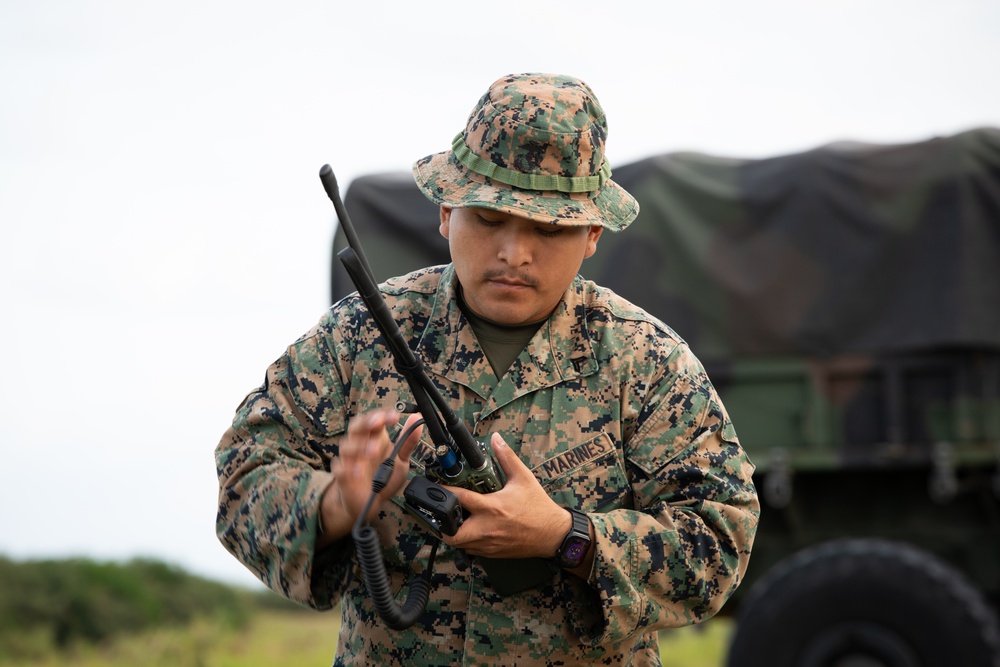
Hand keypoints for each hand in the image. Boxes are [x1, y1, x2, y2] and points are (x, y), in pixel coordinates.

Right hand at [320, 409, 422, 542]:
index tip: (394, 416)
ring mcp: (349, 461)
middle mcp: (360, 446)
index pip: (373, 420)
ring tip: (373, 452)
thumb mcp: (401, 461)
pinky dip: (348, 468)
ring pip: (346, 445)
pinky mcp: (342, 476)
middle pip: (356, 426)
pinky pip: (340, 468)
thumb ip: (408, 442)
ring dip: (359, 446)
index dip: (381, 415)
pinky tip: (358, 472)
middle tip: (378, 423)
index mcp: (374, 439)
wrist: (368, 503)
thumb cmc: (383, 479)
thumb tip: (417, 418)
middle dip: (366, 422)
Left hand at [440, 433, 570, 559]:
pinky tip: (471, 530)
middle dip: (443, 524)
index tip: (437, 487)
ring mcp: (489, 543)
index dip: (445, 492)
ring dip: (454, 533)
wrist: (553, 534)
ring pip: (459, 544)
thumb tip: (496, 439)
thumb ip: (506, 457)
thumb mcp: (523, 477)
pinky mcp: (492, 553)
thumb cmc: (538, 507)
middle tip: (444, 512)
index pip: (460, 499)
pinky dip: (466, 542)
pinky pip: (470, 551)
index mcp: (492, 507)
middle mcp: (487, 528)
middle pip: (452, 533)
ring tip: (456, 520)